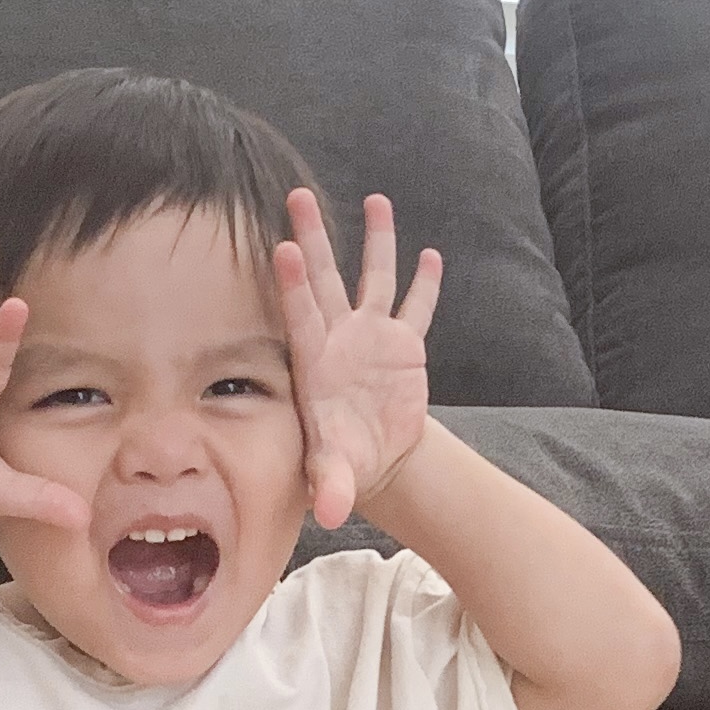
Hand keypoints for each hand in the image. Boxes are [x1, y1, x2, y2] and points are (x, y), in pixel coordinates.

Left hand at [272, 190, 440, 529]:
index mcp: (315, 363)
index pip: (300, 316)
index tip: (279, 248)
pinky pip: (415, 308)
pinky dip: (424, 284)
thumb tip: (329, 513)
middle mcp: (339, 339)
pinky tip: (430, 255)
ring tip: (376, 200)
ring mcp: (372, 336)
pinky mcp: (404, 345)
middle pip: (324, 279)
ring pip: (373, 279)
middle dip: (312, 239)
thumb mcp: (337, 474)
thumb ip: (331, 486)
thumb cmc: (344, 462)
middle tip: (298, 195)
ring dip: (375, 241)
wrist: (374, 457)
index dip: (292, 285)